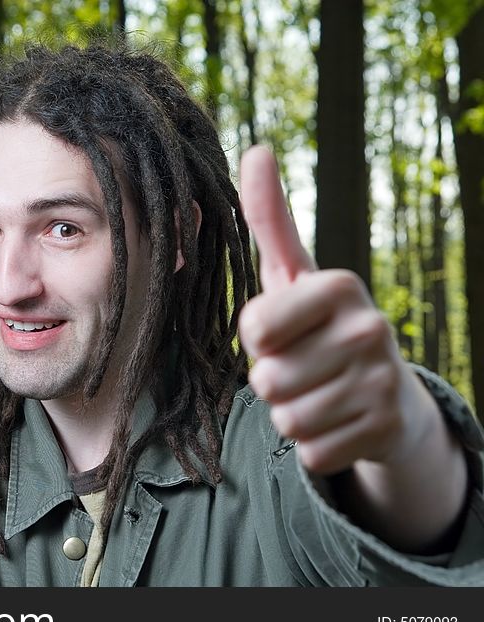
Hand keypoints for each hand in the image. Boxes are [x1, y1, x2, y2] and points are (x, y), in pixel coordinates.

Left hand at [237, 146, 433, 474]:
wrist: (383, 389)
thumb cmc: (316, 325)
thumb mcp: (290, 273)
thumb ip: (268, 217)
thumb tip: (255, 148)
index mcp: (339, 285)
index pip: (255, 327)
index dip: (257, 337)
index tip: (283, 329)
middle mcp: (370, 329)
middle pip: (267, 379)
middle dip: (272, 380)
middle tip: (302, 366)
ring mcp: (385, 382)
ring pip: (288, 419)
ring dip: (291, 412)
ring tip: (318, 391)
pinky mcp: (387, 430)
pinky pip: (312, 453)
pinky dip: (315, 444)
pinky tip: (337, 420)